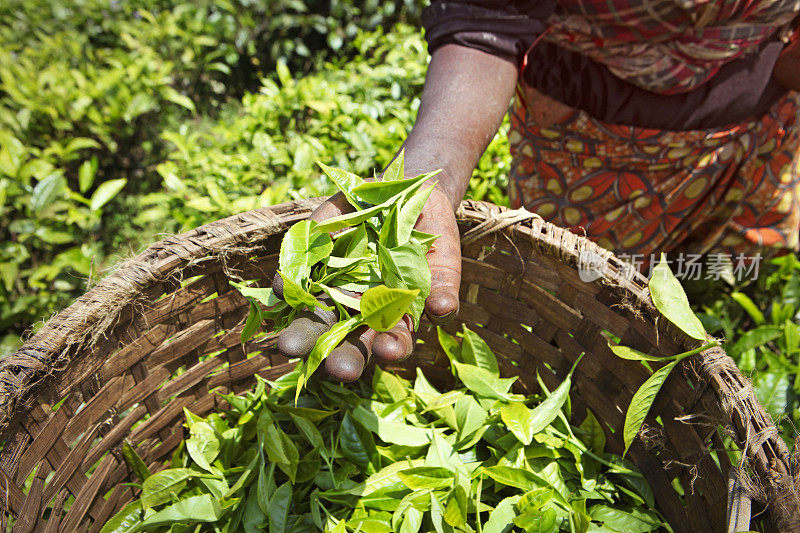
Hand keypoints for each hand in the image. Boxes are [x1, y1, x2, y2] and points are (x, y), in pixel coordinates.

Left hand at [273, 186, 461, 380]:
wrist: (404, 189)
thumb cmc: (428, 230)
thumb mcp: (441, 253)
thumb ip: (442, 282)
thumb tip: (442, 310)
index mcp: (394, 313)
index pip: (392, 340)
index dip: (392, 347)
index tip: (387, 350)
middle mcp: (359, 307)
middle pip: (348, 339)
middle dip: (339, 356)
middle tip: (334, 370)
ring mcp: (333, 286)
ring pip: (316, 316)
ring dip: (302, 333)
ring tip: (290, 347)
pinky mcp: (313, 258)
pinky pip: (296, 276)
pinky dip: (286, 285)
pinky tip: (279, 291)